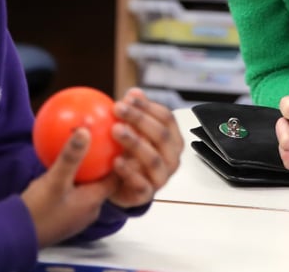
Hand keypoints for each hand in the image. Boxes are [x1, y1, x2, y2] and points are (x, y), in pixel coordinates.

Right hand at [22, 128, 116, 246]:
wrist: (16, 236)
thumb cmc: (39, 210)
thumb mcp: (55, 180)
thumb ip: (71, 156)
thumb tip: (85, 131)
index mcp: (93, 201)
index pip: (116, 178)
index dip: (119, 161)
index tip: (117, 142)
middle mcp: (89, 210)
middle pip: (102, 182)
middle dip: (101, 164)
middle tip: (99, 141)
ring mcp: (76, 214)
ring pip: (86, 187)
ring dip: (85, 171)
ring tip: (82, 149)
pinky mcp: (63, 215)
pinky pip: (73, 192)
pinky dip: (71, 178)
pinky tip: (59, 165)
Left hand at [107, 88, 182, 208]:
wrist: (121, 188)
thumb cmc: (130, 153)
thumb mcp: (134, 131)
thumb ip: (136, 113)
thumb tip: (133, 92)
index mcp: (173, 140)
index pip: (167, 118)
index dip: (148, 106)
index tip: (127, 98)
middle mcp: (172, 158)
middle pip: (162, 135)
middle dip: (140, 120)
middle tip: (117, 109)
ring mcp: (162, 178)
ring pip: (153, 159)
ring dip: (134, 142)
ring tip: (115, 130)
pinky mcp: (147, 195)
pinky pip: (141, 184)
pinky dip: (128, 171)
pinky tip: (115, 160)